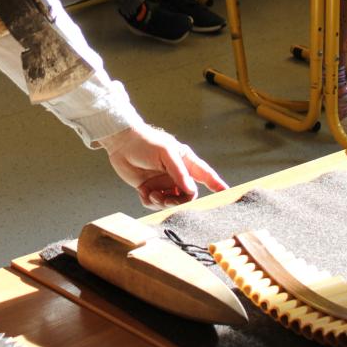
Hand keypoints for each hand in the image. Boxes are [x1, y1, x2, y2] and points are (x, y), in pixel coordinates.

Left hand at [100, 124, 228, 209]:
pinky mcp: (149, 189)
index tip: (226, 193)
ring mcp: (163, 183)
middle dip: (179, 201)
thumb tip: (191, 191)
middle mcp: (176, 174)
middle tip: (168, 200)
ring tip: (153, 194)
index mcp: (185, 161)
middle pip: (187, 195)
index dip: (216, 184)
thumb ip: (179, 173)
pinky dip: (150, 201)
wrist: (120, 143)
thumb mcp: (165, 153)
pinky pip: (155, 203)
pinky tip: (143, 192)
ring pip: (171, 202)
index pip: (205, 175)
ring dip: (163, 202)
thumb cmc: (146, 142)